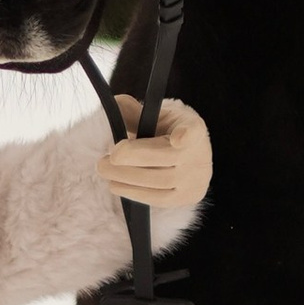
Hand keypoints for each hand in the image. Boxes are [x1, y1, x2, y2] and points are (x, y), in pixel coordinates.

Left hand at [96, 96, 212, 209]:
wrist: (187, 156)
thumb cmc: (165, 132)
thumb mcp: (154, 117)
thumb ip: (134, 112)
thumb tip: (115, 105)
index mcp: (193, 127)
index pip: (194, 130)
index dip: (187, 134)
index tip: (177, 138)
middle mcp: (201, 153)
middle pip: (167, 158)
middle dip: (131, 159)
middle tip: (103, 160)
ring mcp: (198, 178)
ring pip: (161, 181)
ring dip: (127, 178)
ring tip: (104, 171)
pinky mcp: (190, 197)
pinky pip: (160, 199)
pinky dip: (135, 193)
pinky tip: (116, 185)